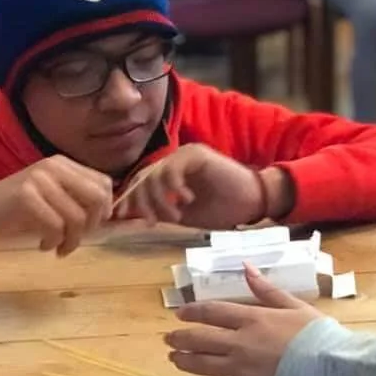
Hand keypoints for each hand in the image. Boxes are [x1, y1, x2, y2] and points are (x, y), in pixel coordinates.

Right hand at [0, 155, 112, 256]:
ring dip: (71, 240)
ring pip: (77, 217)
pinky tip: (42, 244)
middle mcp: (53, 166)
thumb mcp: (51, 201)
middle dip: (91, 226)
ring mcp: (38, 180)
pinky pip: (56, 226)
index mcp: (62, 164)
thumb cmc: (14, 211)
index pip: (104, 184)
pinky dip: (53, 241)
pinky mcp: (25, 197)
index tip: (89, 227)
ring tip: (58, 247)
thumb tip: (113, 216)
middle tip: (75, 238)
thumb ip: (77, 202)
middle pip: (96, 199)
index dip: (104, 210)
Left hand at [113, 144, 292, 229]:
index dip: (130, 199)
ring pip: (155, 175)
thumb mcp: (183, 215)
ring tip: (175, 216)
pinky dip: (174, 187)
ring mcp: (185, 155)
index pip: (141, 183)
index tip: (122, 218)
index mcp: (170, 174)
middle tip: (151, 222)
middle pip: (143, 178)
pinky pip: (172, 168)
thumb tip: (131, 217)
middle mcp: (175, 161)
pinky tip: (187, 200)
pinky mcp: (196, 154)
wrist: (252, 202)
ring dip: (160, 200)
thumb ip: (160, 211)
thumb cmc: (222, 209)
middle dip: (141, 202)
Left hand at [165, 262, 322, 375]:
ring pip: (202, 364)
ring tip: (175, 359)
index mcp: (252, 318)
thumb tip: (245, 266)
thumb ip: (267, 289)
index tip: (180, 314)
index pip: (213, 312)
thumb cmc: (316, 336)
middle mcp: (239, 342)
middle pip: (200, 339)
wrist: (328, 371)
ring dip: (184, 361)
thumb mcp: (294, 305)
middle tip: (169, 339)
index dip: (193, 312)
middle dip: (181, 338)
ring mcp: (239, 369)